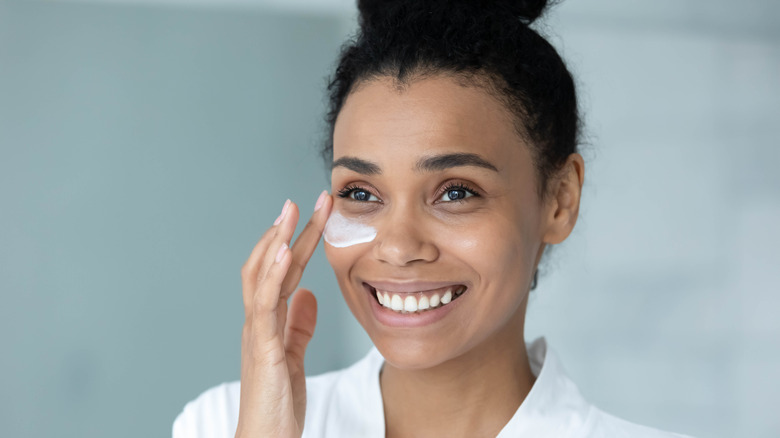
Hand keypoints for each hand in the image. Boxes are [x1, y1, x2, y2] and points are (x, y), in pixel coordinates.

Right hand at [235, 192, 331, 437]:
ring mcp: (257, 332)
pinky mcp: (264, 348)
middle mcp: (257, 320)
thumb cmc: (276, 402)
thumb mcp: (293, 355)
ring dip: (277, 241)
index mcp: (267, 321)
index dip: (294, 241)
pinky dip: (273, 276)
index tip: (311, 214)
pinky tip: (283, 253)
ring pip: (261, 277)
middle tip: (305, 200)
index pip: (281, 271)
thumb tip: (309, 295)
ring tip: (291, 212)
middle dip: (286, 231)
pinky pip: (266, 306)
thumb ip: (298, 325)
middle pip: (268, 265)